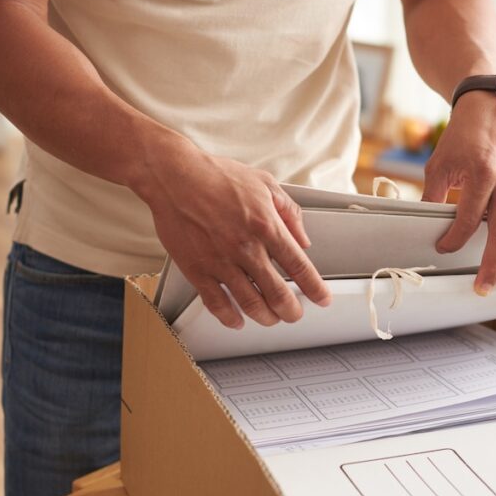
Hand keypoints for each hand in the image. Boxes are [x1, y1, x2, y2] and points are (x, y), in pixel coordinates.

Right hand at [137, 145, 331, 328]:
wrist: (174, 177)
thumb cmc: (216, 176)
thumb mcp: (264, 183)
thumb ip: (288, 212)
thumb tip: (303, 239)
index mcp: (266, 226)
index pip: (299, 266)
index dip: (314, 288)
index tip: (322, 299)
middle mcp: (246, 248)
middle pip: (277, 293)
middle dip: (291, 310)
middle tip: (295, 314)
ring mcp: (220, 261)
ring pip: (250, 303)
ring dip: (265, 317)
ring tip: (271, 319)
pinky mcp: (197, 269)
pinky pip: (216, 303)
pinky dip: (229, 317)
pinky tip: (236, 320)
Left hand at [422, 91, 495, 293]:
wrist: (488, 108)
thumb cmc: (462, 138)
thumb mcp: (438, 163)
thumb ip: (432, 195)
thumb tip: (424, 225)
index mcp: (481, 173)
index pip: (469, 217)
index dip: (455, 238)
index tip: (444, 250)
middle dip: (493, 263)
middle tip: (484, 287)